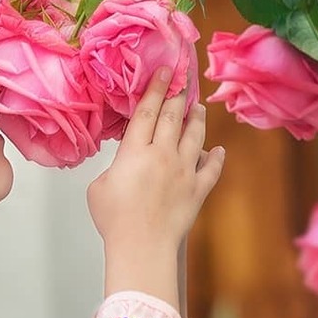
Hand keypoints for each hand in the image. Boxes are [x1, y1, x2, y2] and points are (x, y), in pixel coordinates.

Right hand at [87, 66, 224, 255]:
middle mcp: (163, 155)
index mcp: (135, 151)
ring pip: (195, 136)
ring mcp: (184, 172)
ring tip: (198, 108)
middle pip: (173, 117)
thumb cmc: (114, 219)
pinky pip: (211, 170)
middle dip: (178, 94)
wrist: (142, 246)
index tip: (165, 72)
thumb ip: (114, 167)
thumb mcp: (98, 186)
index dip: (156, 88)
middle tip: (184, 79)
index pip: (147, 112)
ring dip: (197, 119)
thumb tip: (126, 166)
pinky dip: (216, 159)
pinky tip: (218, 151)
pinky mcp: (197, 191)